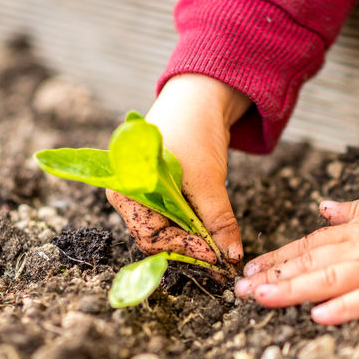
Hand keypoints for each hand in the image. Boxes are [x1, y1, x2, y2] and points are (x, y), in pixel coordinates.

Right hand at [106, 74, 250, 264]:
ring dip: (193, 242)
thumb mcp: (209, 182)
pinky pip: (175, 220)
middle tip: (220, 261)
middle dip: (189, 250)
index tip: (215, 258)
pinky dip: (194, 230)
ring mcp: (146, 194)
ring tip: (220, 251)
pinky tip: (213, 237)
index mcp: (128, 189)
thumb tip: (230, 257)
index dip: (184, 250)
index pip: (151, 236)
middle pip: (157, 238)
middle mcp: (131, 195)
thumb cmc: (195, 132)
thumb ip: (218, 222)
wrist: (202, 98)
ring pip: (168, 232)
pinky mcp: (162, 192)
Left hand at [234, 167, 358, 324]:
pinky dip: (344, 307)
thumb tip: (324, 209)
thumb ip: (354, 209)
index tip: (251, 267)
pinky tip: (318, 317)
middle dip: (273, 277)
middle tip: (239, 290)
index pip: (310, 245)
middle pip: (310, 263)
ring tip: (261, 299)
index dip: (279, 257)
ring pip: (330, 279)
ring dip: (293, 289)